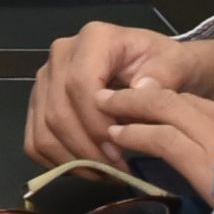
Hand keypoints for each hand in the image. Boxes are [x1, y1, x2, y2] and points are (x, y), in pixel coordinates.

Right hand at [26, 20, 213, 168]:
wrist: (159, 68)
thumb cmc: (168, 67)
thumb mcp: (178, 64)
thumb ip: (164, 75)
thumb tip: (142, 90)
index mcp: (94, 39)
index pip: (80, 84)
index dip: (97, 123)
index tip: (122, 150)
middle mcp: (62, 53)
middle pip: (58, 111)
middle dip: (87, 149)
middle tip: (116, 170)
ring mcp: (47, 78)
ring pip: (44, 129)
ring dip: (72, 159)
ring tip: (105, 174)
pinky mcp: (41, 101)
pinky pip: (35, 138)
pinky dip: (57, 161)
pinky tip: (88, 169)